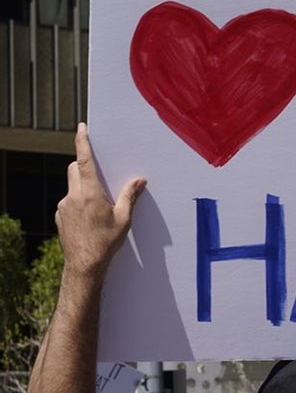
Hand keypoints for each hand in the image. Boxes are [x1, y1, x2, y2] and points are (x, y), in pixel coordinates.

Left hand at [55, 123, 145, 277]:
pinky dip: (79, 202)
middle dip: (84, 166)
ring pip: (72, 186)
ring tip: (99, 205)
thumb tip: (139, 180)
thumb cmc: (106, 242)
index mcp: (90, 193)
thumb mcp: (124, 219)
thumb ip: (129, 196)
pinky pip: (69, 201)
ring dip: (84, 187)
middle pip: (74, 169)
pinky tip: (91, 218)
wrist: (84, 265)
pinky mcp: (60, 216)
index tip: (82, 127)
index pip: (83, 161)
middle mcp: (73, 196)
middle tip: (100, 173)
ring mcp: (63, 206)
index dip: (83, 142)